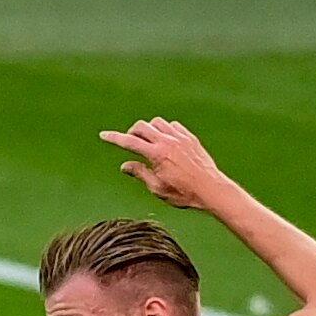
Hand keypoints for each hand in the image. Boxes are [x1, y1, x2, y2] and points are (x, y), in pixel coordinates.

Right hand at [103, 117, 233, 213]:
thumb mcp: (157, 187)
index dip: (114, 138)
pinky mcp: (190, 138)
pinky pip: (174, 126)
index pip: (130, 142)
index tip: (104, 135)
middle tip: (131, 143)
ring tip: (148, 142)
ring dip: (149, 129)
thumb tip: (125, 166)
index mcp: (157, 154)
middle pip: (143, 126)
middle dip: (132, 133)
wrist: (211, 188)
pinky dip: (165, 129)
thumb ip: (140, 173)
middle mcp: (168, 141)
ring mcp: (181, 138)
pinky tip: (165, 140)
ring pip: (158, 122)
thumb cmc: (184, 192)